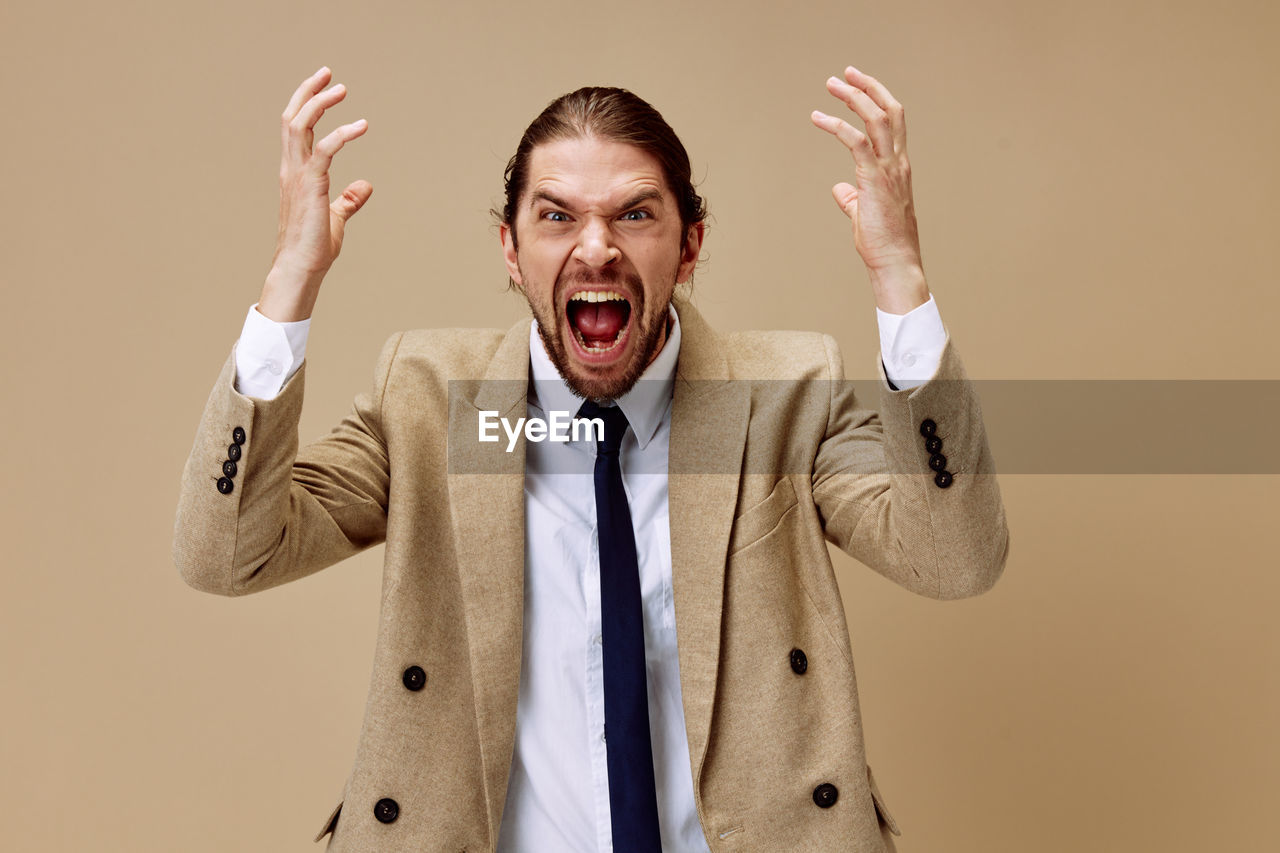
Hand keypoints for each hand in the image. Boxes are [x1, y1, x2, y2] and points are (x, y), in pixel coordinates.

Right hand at [261, 66, 371, 320]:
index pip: (295, 128)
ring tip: (341, 88)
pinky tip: (361, 126)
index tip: (324, 86)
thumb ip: (349, 200)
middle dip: (309, 92)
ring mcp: (298, 177)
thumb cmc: (314, 247)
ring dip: (320, 103)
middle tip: (329, 73)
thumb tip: (365, 187)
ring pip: (300, 126)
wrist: (301, 269)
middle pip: (293, 118)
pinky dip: (341, 134)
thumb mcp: (336, 217)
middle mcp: (291, 169)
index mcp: (295, 173)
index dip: (307, 103)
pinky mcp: (311, 187)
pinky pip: (323, 151)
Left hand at [811, 66, 927, 311]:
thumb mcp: (865, 213)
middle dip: (868, 87)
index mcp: (898, 167)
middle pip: (889, 111)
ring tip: (832, 85)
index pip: (893, 122)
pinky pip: (857, 142)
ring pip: (877, 119)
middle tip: (845, 74)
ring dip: (853, 97)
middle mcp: (898, 163)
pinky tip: (819, 118)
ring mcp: (889, 170)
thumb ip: (853, 197)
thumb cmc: (882, 242)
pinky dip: (837, 126)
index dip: (877, 99)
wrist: (894, 262)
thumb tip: (840, 190)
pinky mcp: (874, 180)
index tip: (858, 85)